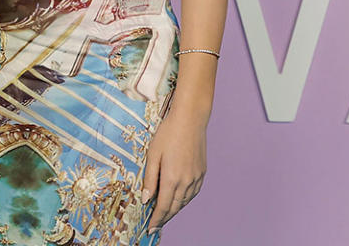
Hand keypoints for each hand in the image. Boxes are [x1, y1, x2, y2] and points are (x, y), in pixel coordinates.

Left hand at [142, 106, 207, 234]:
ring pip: (185, 202)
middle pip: (175, 207)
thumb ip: (149, 178)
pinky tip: (179, 199)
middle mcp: (186, 182)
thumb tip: (146, 199)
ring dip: (175, 209)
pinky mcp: (202, 173)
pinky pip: (193, 193)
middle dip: (165, 217)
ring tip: (165, 213)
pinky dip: (185, 200)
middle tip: (156, 224)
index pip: (163, 207)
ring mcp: (196, 178)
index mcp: (172, 178)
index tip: (150, 228)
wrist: (190, 120)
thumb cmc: (168, 133)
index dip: (156, 219)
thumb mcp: (152, 154)